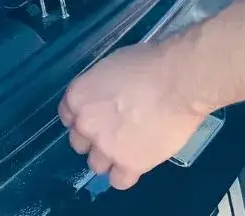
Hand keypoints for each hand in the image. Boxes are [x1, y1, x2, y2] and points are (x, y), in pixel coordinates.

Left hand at [60, 43, 209, 190]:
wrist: (177, 82)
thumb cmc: (149, 64)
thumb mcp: (112, 67)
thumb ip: (102, 88)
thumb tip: (109, 95)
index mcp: (78, 97)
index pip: (67, 116)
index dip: (83, 118)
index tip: (97, 117)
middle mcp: (86, 125)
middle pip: (79, 143)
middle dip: (94, 139)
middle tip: (116, 131)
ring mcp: (106, 148)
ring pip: (96, 165)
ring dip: (109, 159)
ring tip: (129, 149)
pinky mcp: (129, 165)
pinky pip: (119, 181)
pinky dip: (126, 175)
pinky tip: (137, 164)